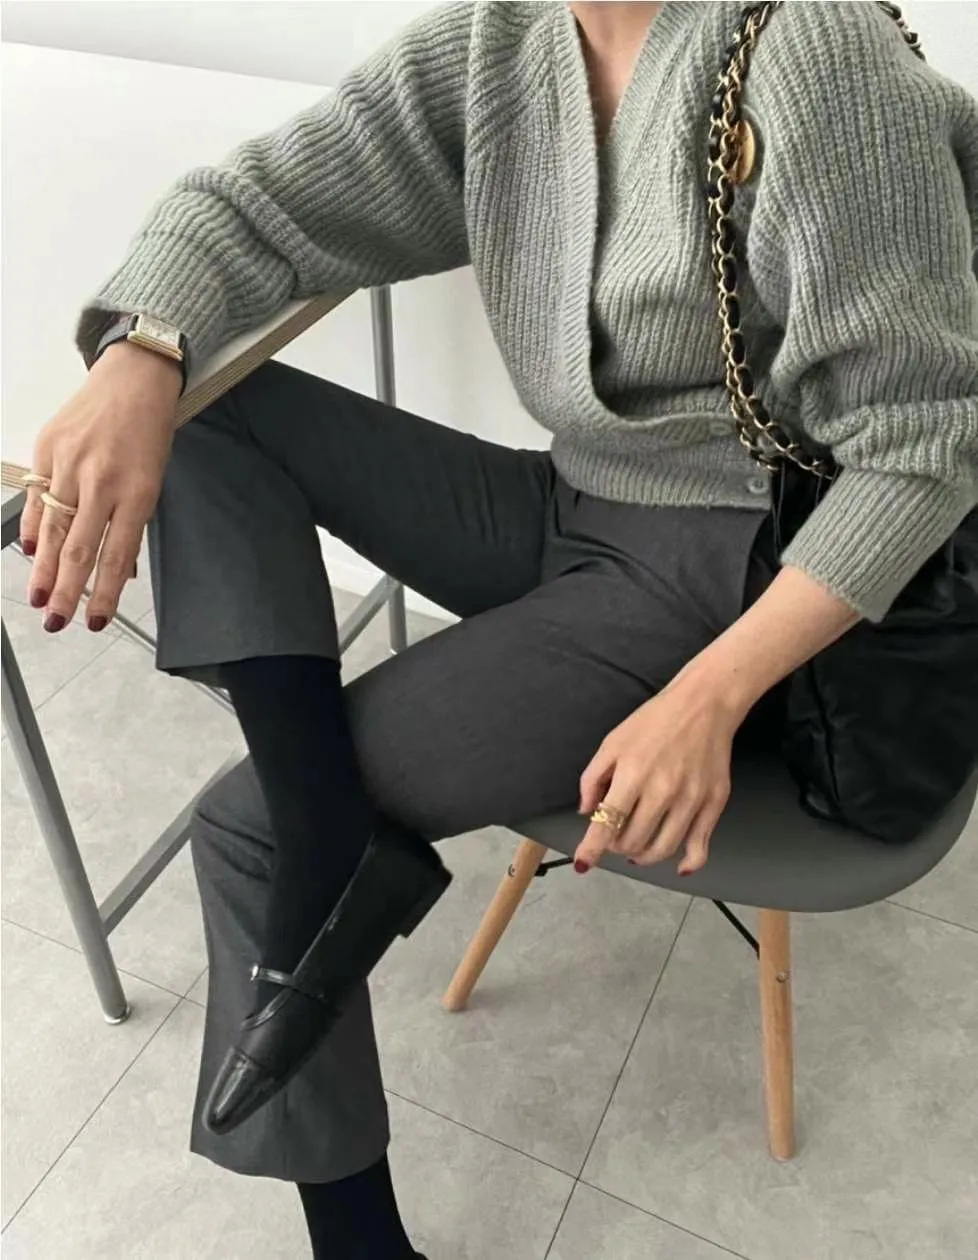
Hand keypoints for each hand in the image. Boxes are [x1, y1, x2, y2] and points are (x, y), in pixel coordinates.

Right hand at [21, 343, 181, 631]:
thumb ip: (132, 526)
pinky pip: (37, 498)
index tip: (94, 621)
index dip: (103, 594)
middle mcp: (102, 481)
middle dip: (66, 592)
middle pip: (79, 549)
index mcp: (137, 493)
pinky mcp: (48, 449)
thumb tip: (117, 571)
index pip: (116, 556)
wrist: (133, 378)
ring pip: (53, 528)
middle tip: (57, 623)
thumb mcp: (154, 481)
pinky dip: (33, 528)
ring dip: (44, 569)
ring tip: (40, 599)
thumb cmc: (148, 432)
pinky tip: (32, 553)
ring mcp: (70, 464)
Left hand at [575, 674, 742, 875]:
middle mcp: (662, 792)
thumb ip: (593, 778)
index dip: (591, 849)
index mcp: (633, 775)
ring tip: (637, 848)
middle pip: (633, 841)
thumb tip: (587, 812)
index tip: (582, 863)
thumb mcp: (613, 742)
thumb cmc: (654, 721)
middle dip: (617, 846)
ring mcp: (691, 800)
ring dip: (644, 856)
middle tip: (615, 837)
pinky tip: (679, 867)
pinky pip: (700, 846)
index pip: (607, 824)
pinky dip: (688, 863)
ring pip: (663, 849)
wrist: (703, 704)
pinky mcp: (714, 803)